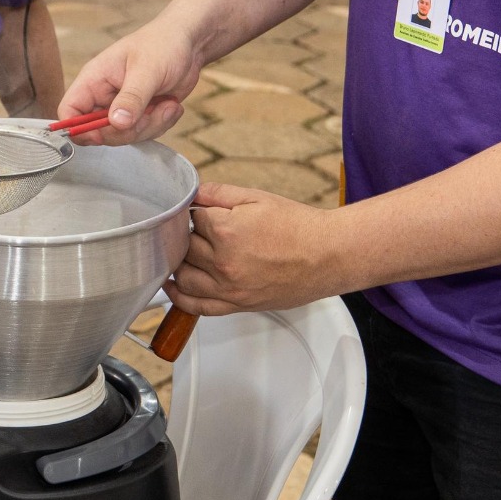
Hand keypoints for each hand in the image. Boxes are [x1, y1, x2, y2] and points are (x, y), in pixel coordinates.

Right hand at [59, 18, 208, 143]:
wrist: (189, 43)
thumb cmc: (163, 44)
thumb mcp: (147, 70)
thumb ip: (131, 97)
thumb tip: (116, 122)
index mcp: (94, 80)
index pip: (69, 110)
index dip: (78, 128)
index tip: (102, 134)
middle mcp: (104, 96)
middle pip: (98, 132)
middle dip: (128, 130)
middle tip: (150, 112)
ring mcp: (122, 108)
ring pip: (124, 136)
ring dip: (150, 126)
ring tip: (168, 104)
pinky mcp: (140, 115)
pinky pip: (143, 134)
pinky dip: (161, 124)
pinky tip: (171, 105)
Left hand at [168, 183, 350, 314]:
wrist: (328, 255)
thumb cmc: (298, 227)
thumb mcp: (256, 197)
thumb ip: (218, 193)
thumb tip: (192, 192)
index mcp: (226, 231)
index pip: (190, 218)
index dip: (196, 213)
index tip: (204, 214)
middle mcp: (223, 262)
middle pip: (184, 247)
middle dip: (187, 236)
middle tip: (197, 231)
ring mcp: (229, 287)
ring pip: (184, 277)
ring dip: (178, 264)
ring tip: (180, 255)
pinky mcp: (237, 305)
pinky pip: (198, 307)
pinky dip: (180, 298)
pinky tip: (172, 287)